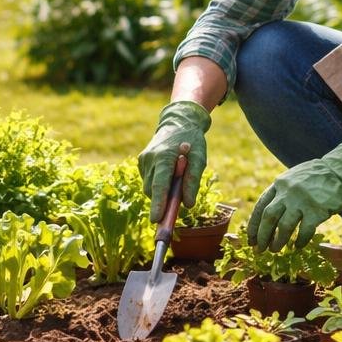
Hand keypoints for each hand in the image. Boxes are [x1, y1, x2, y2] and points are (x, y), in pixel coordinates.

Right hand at [138, 100, 209, 221]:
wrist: (178, 121)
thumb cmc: (192, 140)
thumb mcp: (199, 158)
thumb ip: (193, 180)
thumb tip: (188, 204)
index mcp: (164, 156)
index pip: (159, 185)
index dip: (158, 204)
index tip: (156, 219)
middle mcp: (150, 158)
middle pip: (152, 190)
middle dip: (162, 201)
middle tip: (178, 201)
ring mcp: (143, 159)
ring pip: (149, 187)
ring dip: (162, 191)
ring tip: (176, 177)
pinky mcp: (141, 161)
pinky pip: (149, 180)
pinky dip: (158, 183)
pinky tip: (168, 172)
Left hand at [247, 144, 341, 250]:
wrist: (340, 172)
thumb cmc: (315, 179)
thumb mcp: (292, 180)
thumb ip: (280, 194)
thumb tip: (266, 220)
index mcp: (279, 184)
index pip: (260, 206)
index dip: (253, 225)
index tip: (250, 239)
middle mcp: (287, 192)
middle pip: (268, 217)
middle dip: (262, 236)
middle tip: (260, 249)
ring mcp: (302, 201)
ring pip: (283, 226)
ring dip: (278, 241)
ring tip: (275, 250)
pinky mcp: (317, 210)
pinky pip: (304, 231)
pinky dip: (299, 241)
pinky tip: (298, 246)